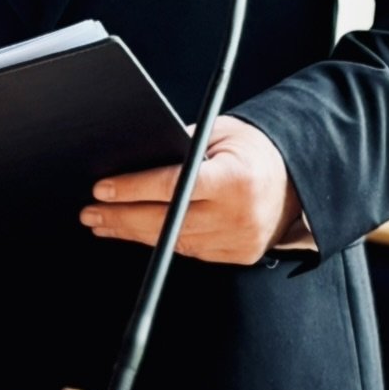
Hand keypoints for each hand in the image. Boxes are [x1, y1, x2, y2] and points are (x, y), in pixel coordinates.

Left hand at [80, 115, 298, 264]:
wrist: (298, 178)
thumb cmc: (253, 149)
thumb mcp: (218, 133)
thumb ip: (180, 147)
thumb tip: (133, 160)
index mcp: (235, 179)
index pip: (172, 186)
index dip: (132, 189)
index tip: (102, 190)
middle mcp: (239, 215)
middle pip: (166, 221)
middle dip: (122, 218)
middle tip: (90, 214)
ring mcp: (240, 241)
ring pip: (174, 241)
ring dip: (135, 233)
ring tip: (104, 224)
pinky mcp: (239, 255)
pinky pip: (190, 251)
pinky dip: (161, 241)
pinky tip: (137, 233)